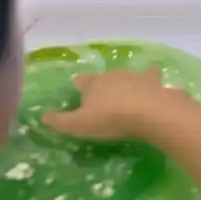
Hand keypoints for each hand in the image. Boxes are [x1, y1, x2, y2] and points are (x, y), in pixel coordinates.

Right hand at [42, 68, 172, 141]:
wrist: (151, 112)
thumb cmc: (110, 119)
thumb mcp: (78, 124)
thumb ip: (59, 121)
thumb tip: (43, 116)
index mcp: (94, 83)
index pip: (81, 80)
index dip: (79, 85)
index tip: (78, 89)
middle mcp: (115, 75)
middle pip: (106, 76)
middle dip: (104, 83)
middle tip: (105, 95)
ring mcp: (137, 76)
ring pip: (130, 74)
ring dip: (129, 81)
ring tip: (130, 89)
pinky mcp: (156, 83)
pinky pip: (153, 79)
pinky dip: (153, 81)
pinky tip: (157, 88)